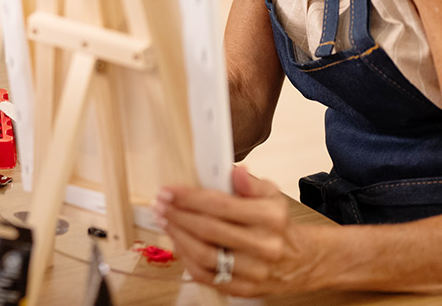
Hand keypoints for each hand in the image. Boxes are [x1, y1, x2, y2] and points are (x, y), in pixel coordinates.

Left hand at [153, 165, 310, 295]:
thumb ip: (249, 182)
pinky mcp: (246, 289)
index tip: (169, 191)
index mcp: (270, 217)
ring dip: (178, 237)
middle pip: (209, 231)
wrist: (300, 260)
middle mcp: (264, 246)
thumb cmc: (278, 224)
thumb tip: (234, 171)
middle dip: (178, 215)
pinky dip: (188, 260)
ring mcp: (255, 271)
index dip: (189, 197)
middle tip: (160, 205)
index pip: (220, 205)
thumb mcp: (270, 194)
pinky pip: (209, 277)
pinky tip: (178, 243)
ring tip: (165, 221)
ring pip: (206, 256)